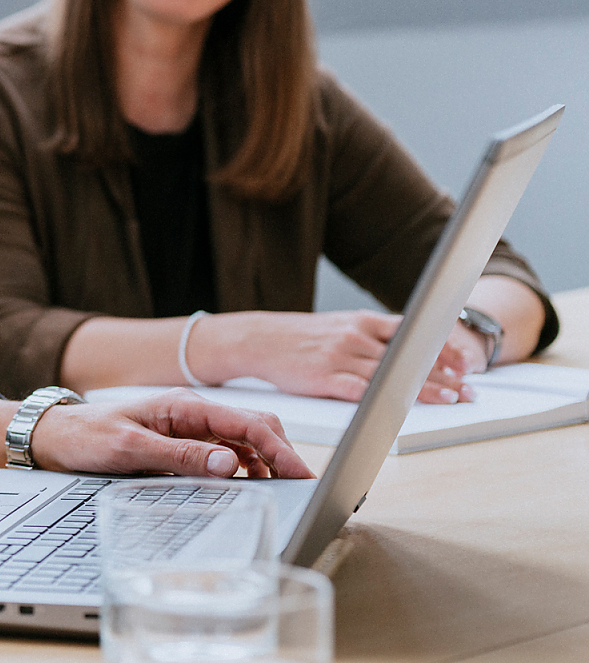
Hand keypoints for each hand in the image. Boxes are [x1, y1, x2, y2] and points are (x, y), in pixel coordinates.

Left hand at [28, 391, 314, 478]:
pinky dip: (243, 467)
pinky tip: (247, 483)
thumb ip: (180, 455)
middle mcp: (191, 414)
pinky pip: (224, 452)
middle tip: (300, 486)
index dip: (279, 448)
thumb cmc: (88, 436)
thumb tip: (229, 463)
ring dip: (265, 462)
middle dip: (281, 453)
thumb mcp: (131, 448)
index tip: (300, 473)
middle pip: (253, 427)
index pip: (245, 423)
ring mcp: (189, 428)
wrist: (57, 436)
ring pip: (243, 441)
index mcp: (183, 407)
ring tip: (280, 489)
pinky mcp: (183, 443)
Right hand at [191, 309, 471, 402]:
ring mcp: (341, 356)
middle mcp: (355, 336)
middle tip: (469, 387)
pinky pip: (364, 389)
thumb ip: (368, 334)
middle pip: (409, 355)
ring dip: (426, 386)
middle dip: (444, 372)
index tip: (464, 362)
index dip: (441, 348)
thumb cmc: (296, 338)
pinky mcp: (325, 377)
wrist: (257, 340)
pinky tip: (405, 404)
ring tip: (453, 397)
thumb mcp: (336, 326)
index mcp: (360, 321)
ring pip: (393, 373)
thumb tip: (402, 345)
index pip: (412, 332)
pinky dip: (388, 397)